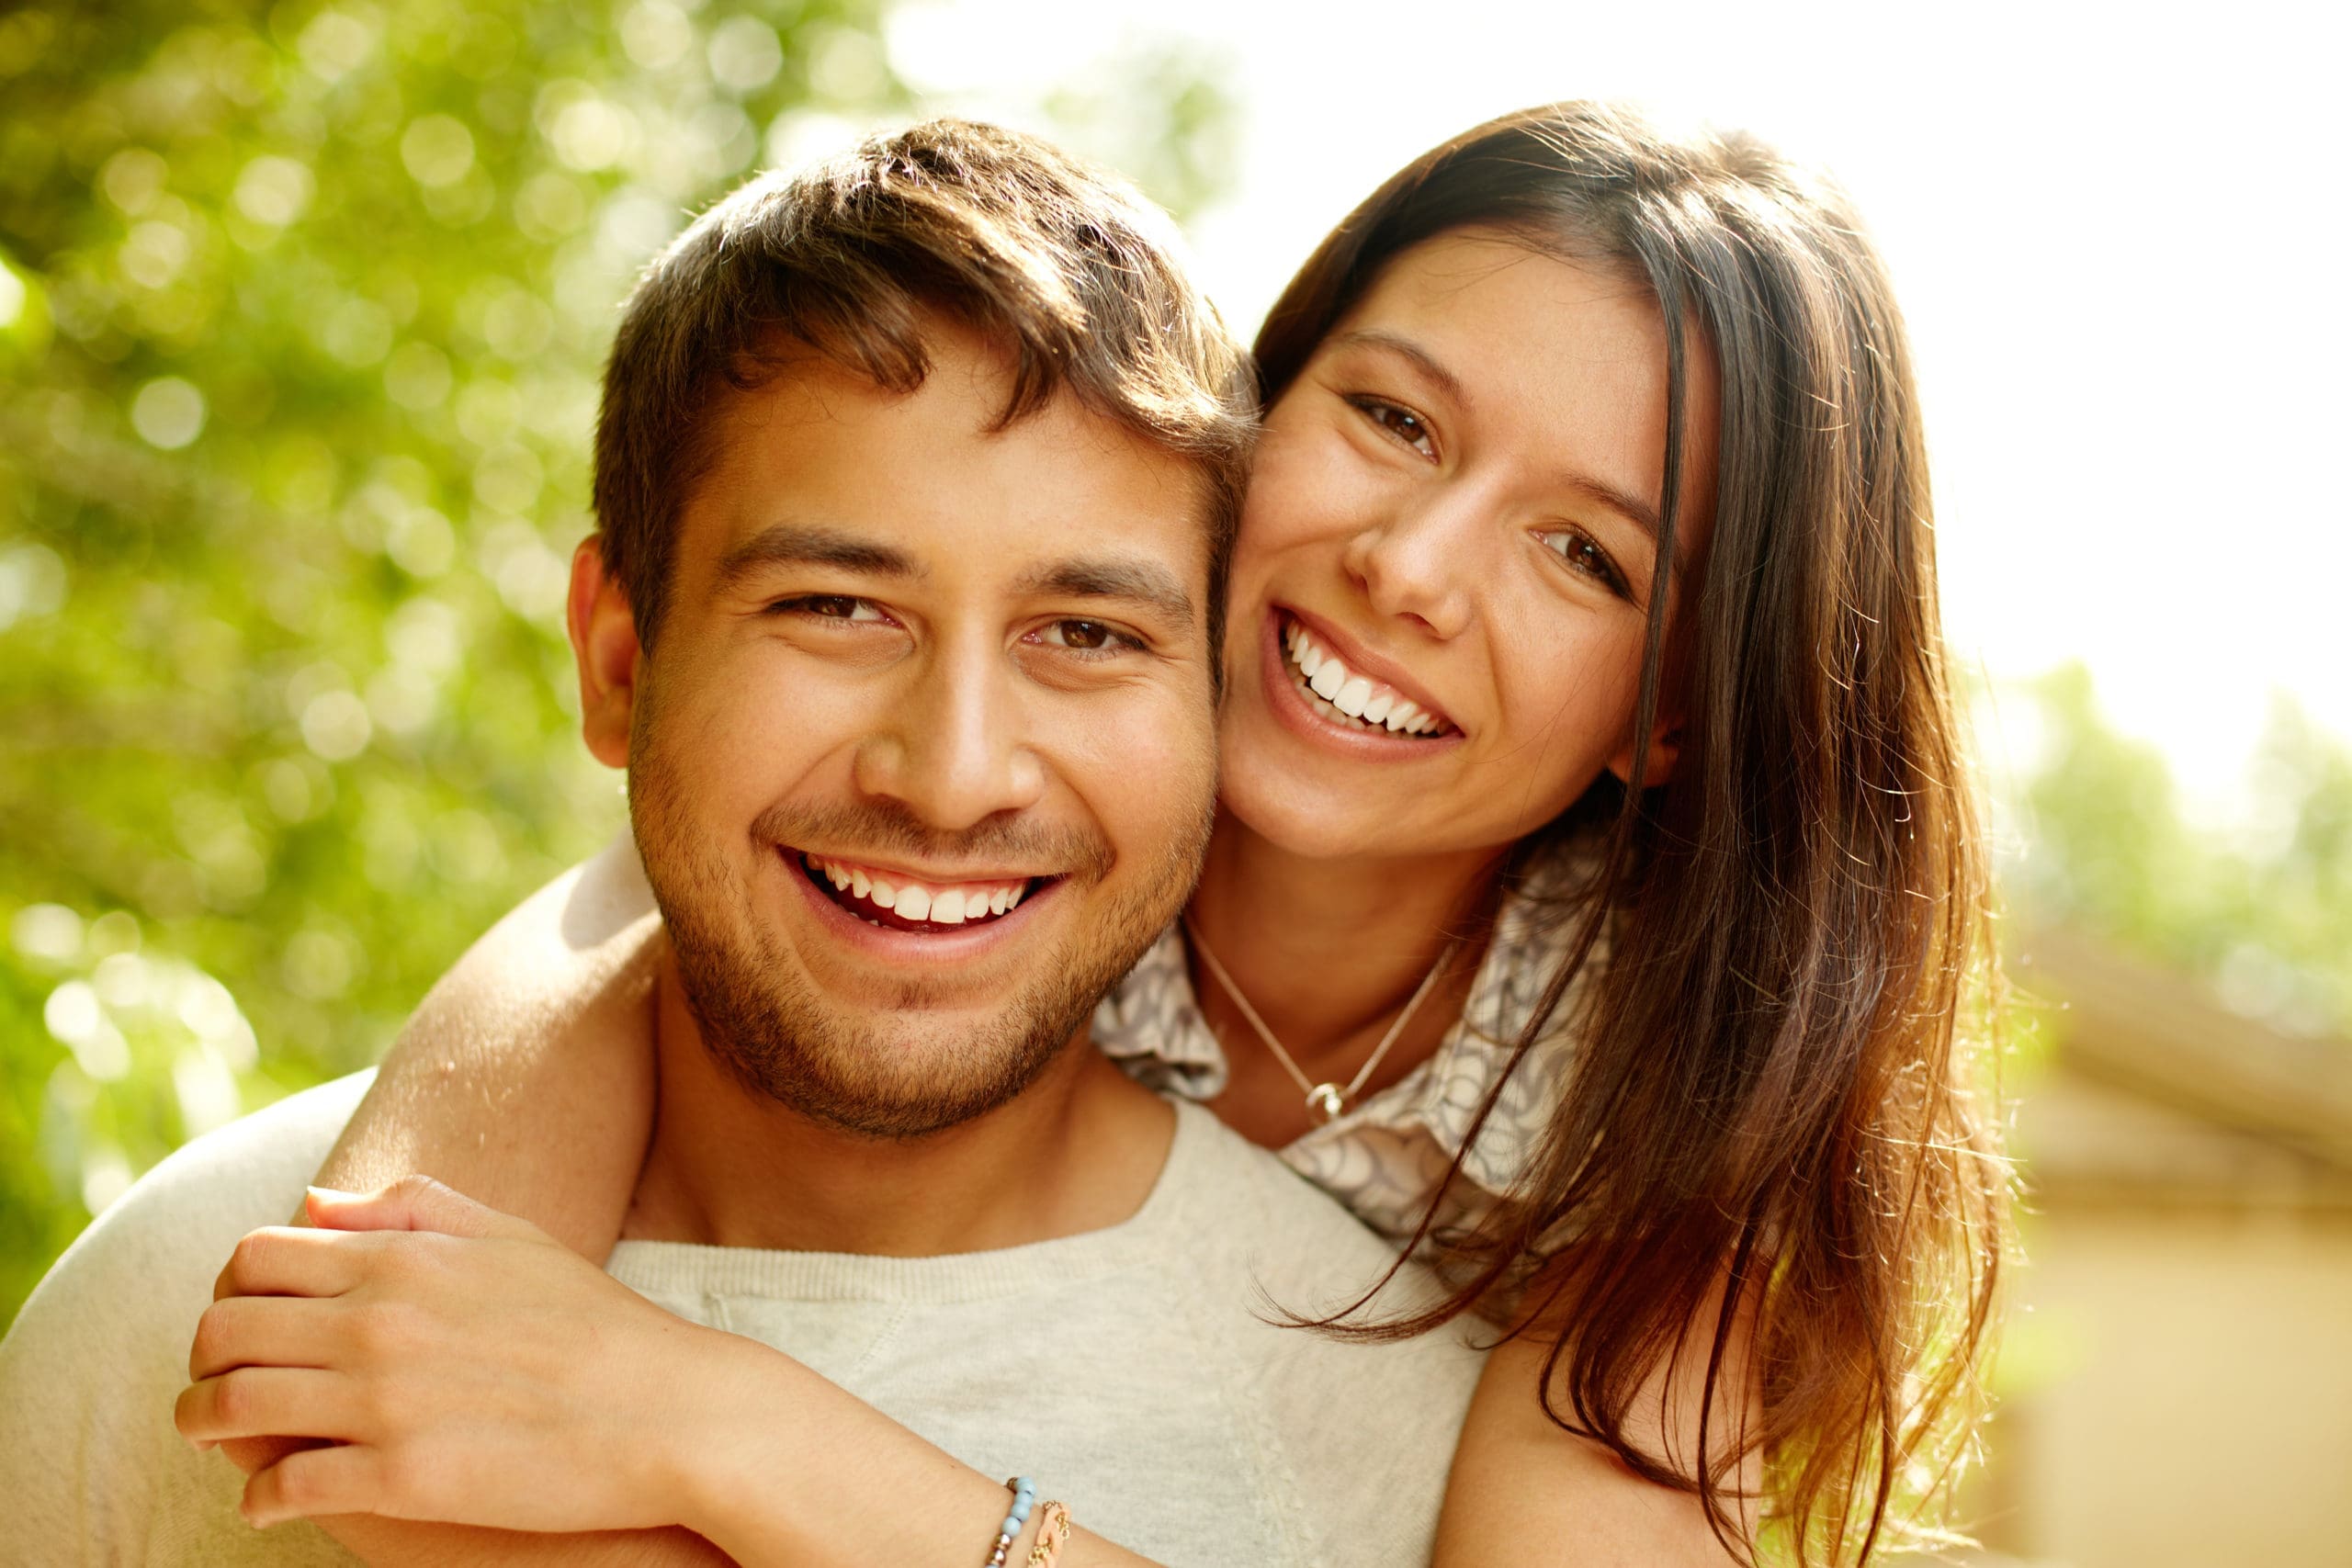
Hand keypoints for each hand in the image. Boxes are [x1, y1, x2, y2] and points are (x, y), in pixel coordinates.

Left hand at [177, 1175, 741, 1533]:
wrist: (668, 1412)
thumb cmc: (595, 1324)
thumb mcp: (511, 1237)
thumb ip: (409, 1211)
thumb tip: (313, 1203)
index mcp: (402, 1259)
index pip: (254, 1258)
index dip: (231, 1290)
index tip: (246, 1321)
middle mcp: (378, 1322)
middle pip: (223, 1330)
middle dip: (204, 1360)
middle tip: (219, 1385)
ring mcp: (383, 1402)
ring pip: (228, 1409)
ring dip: (205, 1426)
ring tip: (221, 1443)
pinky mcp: (400, 1479)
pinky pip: (279, 1487)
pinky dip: (259, 1496)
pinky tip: (274, 1498)